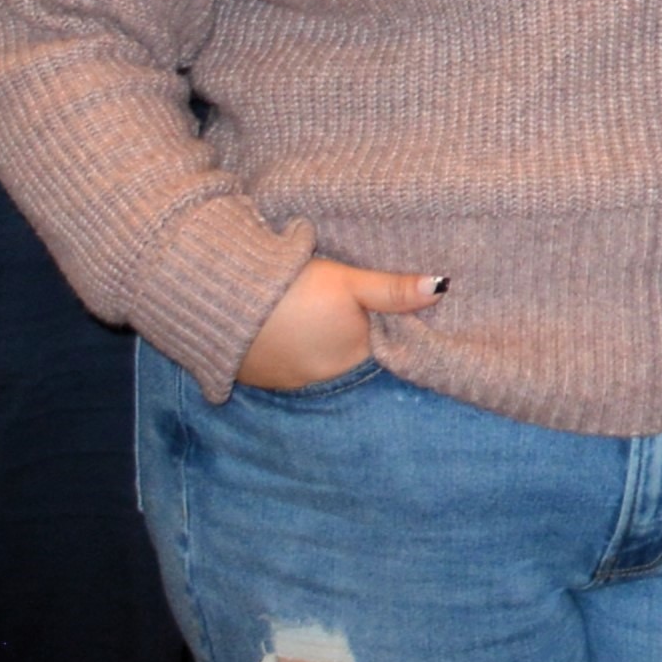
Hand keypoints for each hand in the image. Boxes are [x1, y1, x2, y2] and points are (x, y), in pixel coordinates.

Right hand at [235, 257, 439, 391]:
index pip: (380, 343)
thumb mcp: (347, 281)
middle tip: (341, 301)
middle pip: (349, 352)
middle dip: (349, 333)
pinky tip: (285, 325)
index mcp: (352, 354)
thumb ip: (391, 290)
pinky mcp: (259, 377)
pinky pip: (286, 364)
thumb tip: (442, 288)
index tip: (378, 303)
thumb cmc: (291, 289)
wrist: (219, 301)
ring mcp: (290, 380)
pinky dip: (290, 348)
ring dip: (318, 341)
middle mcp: (325, 377)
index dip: (382, 322)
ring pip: (317, 359)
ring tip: (311, 312)